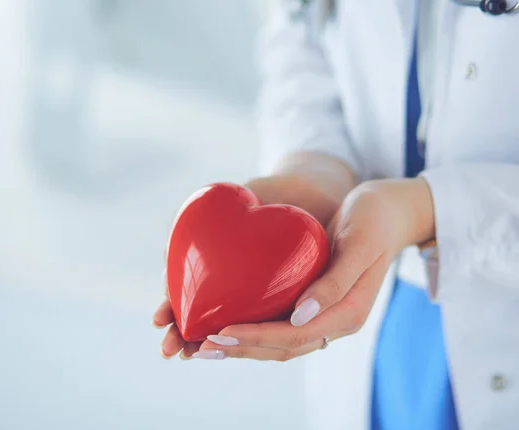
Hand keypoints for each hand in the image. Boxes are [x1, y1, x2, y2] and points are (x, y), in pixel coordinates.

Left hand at [153, 153, 357, 358]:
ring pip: (280, 343)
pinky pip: (281, 326)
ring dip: (244, 347)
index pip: (295, 335)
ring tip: (205, 345)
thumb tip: (300, 316)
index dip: (256, 337)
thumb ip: (335, 283)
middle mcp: (334, 321)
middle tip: (201, 346)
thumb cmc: (374, 221)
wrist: (389, 212)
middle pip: (283, 347)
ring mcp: (324, 315)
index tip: (221, 332)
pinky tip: (228, 325)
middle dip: (241, 349)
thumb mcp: (359, 245)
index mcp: (348, 312)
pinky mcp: (314, 303)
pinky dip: (254, 331)